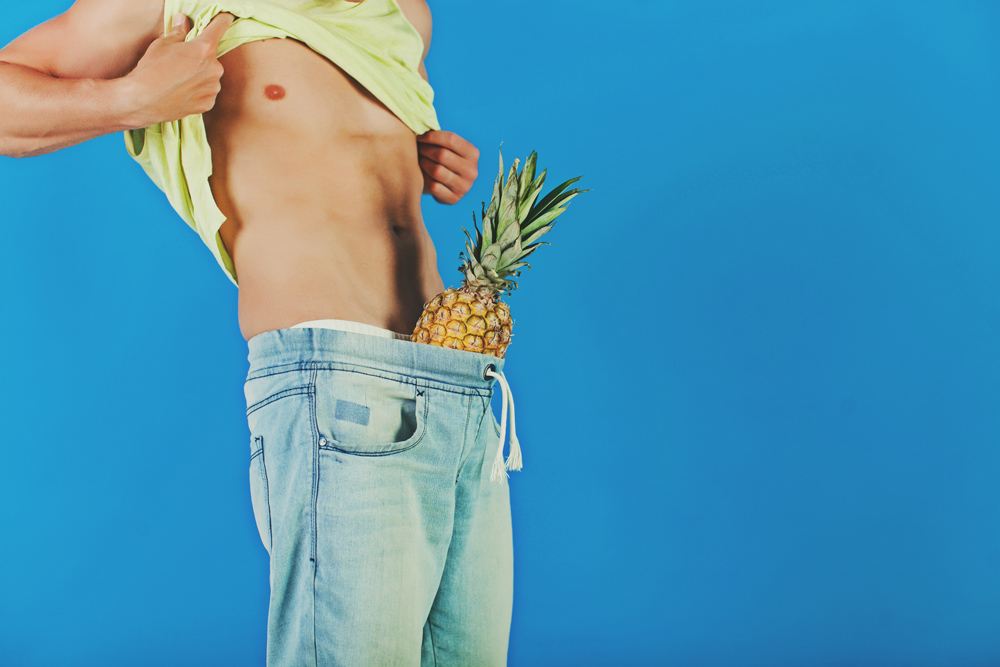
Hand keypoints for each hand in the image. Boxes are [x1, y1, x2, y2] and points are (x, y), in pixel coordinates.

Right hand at [122, 12, 235, 126]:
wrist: (143, 100)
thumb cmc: (151, 70)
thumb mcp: (162, 44)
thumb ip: (178, 32)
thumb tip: (183, 20)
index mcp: (204, 48)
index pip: (219, 27)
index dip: (223, 20)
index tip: (226, 17)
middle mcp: (215, 68)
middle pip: (212, 57)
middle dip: (200, 57)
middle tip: (182, 62)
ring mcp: (213, 88)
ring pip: (210, 76)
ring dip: (200, 75)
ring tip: (180, 80)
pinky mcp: (208, 103)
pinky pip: (207, 92)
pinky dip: (198, 91)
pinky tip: (183, 91)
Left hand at [416, 130, 479, 204]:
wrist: (448, 187)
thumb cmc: (444, 161)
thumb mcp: (449, 148)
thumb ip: (440, 138)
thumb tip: (419, 123)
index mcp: (473, 153)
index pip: (451, 139)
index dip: (431, 136)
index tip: (419, 136)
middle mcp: (472, 171)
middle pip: (442, 155)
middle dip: (425, 150)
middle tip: (416, 149)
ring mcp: (464, 187)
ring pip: (436, 170)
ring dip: (423, 164)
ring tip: (418, 160)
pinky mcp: (454, 199)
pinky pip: (433, 186)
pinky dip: (423, 179)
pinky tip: (420, 174)